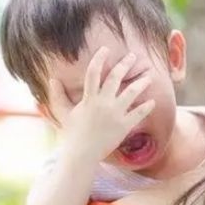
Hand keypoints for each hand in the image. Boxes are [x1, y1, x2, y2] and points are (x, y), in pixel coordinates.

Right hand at [49, 47, 154, 162]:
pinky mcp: (124, 125)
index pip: (93, 73)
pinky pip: (138, 114)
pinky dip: (146, 107)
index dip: (99, 59)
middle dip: (125, 65)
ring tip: (148, 77)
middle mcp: (103, 103)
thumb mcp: (62, 113)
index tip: (106, 49)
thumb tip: (52, 79)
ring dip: (140, 83)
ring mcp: (115, 114)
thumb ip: (57, 95)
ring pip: (131, 93)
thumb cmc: (72, 133)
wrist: (82, 154)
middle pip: (115, 78)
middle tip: (132, 56)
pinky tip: (152, 101)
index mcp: (89, 98)